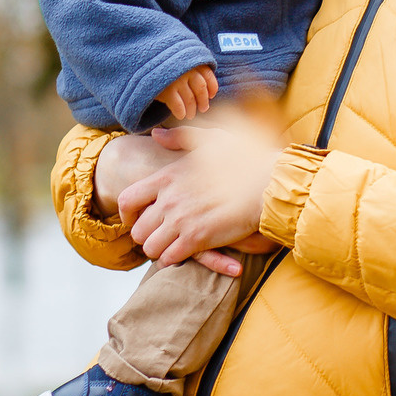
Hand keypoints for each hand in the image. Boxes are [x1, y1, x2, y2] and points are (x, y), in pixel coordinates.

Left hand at [94, 134, 252, 271]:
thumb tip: (157, 135)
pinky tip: (184, 254)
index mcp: (167, 177)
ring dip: (159, 250)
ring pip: (150, 248)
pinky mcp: (198, 238)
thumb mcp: (211, 139)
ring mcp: (182, 221)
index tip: (136, 219)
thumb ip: (181, 137)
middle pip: (137, 230)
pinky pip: (169, 258)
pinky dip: (173, 259)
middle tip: (159, 236)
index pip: (127, 200)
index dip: (127, 215)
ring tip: (171, 246)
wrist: (268, 184)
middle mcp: (169, 200)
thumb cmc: (244, 159)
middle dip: (146, 236)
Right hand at [155, 64, 217, 119]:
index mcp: (190, 60)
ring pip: (190, 100)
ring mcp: (176, 80)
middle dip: (203, 101)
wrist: (139, 61)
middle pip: (201, 88)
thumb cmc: (159, 63)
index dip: (212, 87)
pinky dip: (181, 112)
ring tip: (190, 115)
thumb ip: (190, 66)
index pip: (208, 75)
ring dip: (192, 110)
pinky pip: (179, 106)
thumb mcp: (176, 58)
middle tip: (203, 109)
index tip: (211, 95)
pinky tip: (180, 115)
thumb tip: (205, 87)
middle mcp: (186, 69)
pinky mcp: (166, 91)